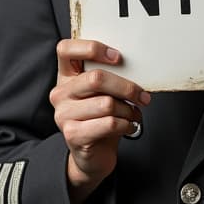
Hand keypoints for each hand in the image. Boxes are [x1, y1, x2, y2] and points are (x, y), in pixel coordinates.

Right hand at [49, 39, 150, 203]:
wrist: (92, 155)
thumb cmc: (100, 118)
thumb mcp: (102, 93)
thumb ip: (108, 77)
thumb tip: (136, 68)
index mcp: (66, 76)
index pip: (66, 49)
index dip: (93, 48)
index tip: (118, 57)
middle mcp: (61, 93)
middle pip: (96, 78)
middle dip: (126, 87)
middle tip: (142, 95)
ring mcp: (64, 115)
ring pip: (106, 103)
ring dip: (128, 110)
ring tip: (134, 114)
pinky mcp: (73, 135)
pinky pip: (108, 123)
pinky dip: (126, 124)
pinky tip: (128, 126)